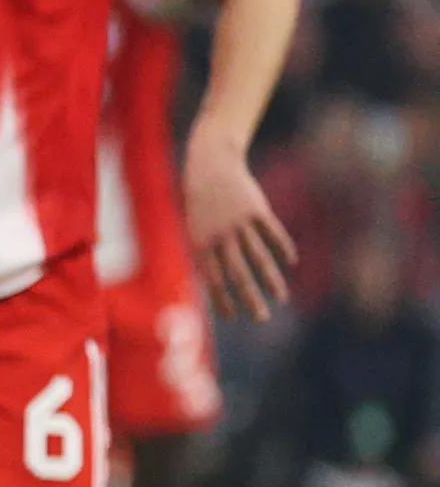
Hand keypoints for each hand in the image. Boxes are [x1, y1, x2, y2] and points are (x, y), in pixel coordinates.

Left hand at [183, 126, 297, 321]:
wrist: (210, 167)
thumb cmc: (201, 205)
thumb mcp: (196, 230)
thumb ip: (207, 256)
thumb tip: (217, 287)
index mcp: (201, 243)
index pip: (213, 280)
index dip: (223, 300)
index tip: (234, 317)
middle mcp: (220, 236)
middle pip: (238, 273)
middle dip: (250, 298)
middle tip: (261, 319)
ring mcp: (240, 223)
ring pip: (259, 257)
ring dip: (271, 280)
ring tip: (281, 298)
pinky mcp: (257, 210)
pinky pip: (273, 233)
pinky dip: (283, 248)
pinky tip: (291, 262)